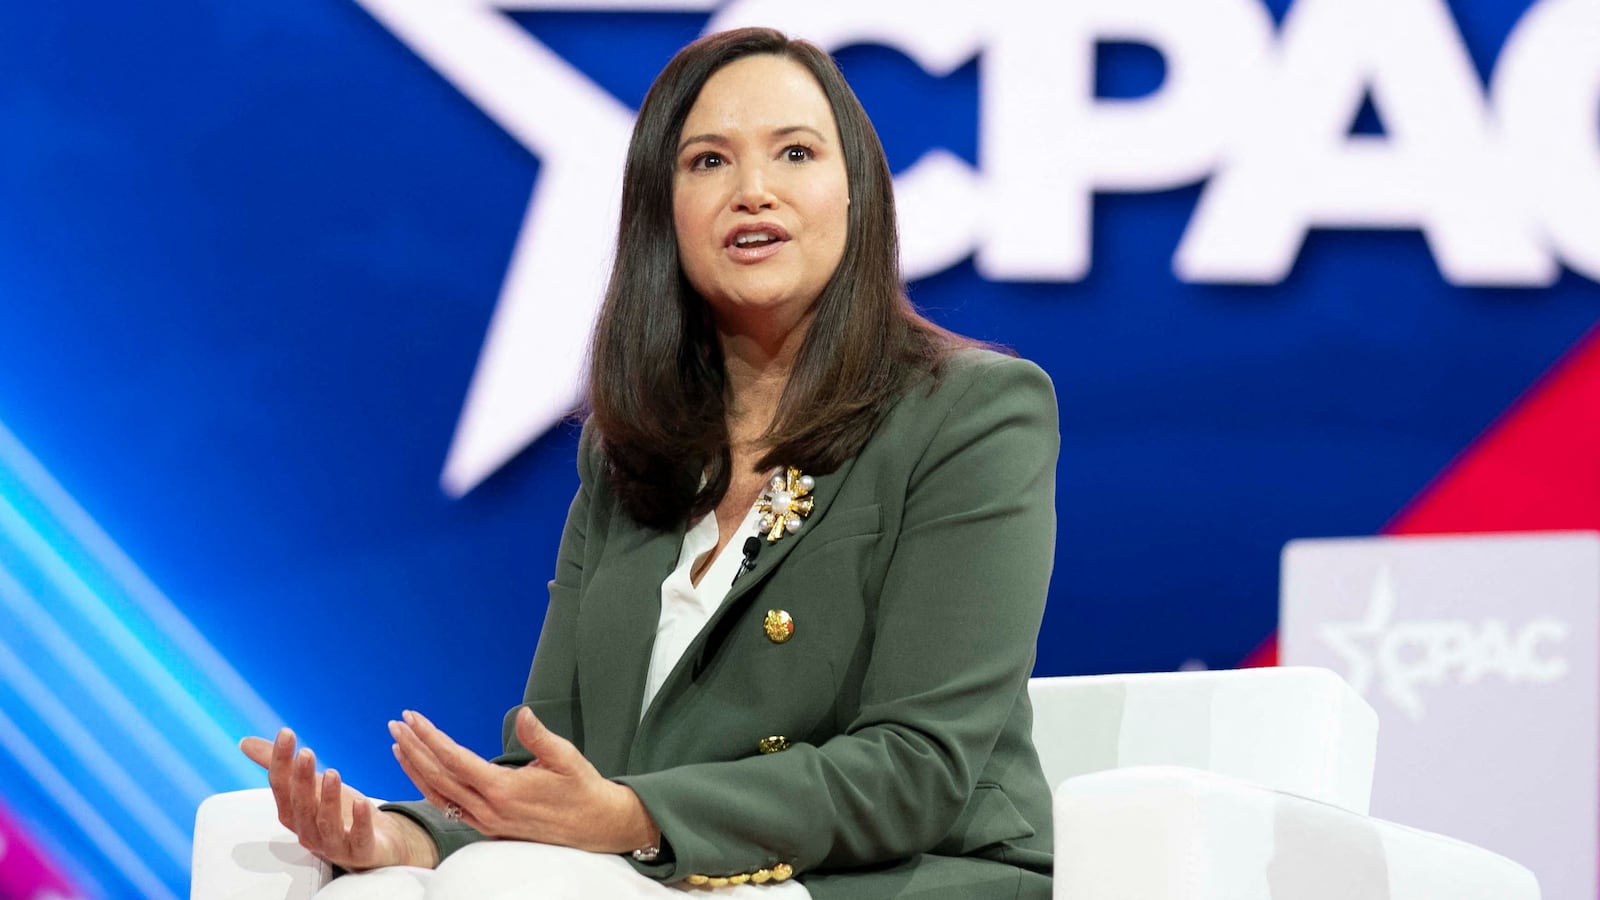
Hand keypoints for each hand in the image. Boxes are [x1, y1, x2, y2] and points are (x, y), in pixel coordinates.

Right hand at [240, 728, 438, 870]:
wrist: (375, 843)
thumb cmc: (338, 812)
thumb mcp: (311, 785)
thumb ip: (282, 766)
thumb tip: (244, 743)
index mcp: (293, 814)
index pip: (281, 787)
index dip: (280, 762)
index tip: (286, 734)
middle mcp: (309, 832)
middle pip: (301, 807)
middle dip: (301, 780)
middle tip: (305, 754)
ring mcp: (334, 844)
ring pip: (326, 824)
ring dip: (328, 799)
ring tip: (332, 773)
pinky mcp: (361, 851)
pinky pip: (359, 838)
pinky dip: (360, 822)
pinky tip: (362, 803)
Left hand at [389, 708, 657, 853]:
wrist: (596, 825)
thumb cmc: (582, 788)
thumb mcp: (566, 757)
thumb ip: (539, 736)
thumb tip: (523, 712)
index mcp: (505, 790)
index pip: (454, 759)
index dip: (430, 737)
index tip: (412, 717)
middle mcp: (489, 809)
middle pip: (438, 777)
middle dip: (413, 749)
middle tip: (395, 725)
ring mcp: (487, 822)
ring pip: (439, 795)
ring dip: (415, 769)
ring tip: (398, 746)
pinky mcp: (490, 826)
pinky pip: (450, 807)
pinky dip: (430, 788)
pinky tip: (422, 774)